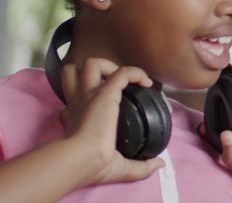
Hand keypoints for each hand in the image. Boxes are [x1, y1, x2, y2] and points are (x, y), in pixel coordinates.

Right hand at [58, 58, 164, 185]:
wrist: (82, 159)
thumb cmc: (92, 165)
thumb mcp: (116, 167)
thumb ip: (139, 167)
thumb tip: (159, 164)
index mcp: (75, 118)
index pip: (73, 101)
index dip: (84, 98)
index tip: (104, 109)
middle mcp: (79, 102)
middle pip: (72, 73)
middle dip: (90, 72)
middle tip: (109, 83)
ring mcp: (90, 95)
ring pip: (92, 64)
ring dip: (110, 66)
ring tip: (125, 79)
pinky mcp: (105, 92)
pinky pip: (121, 72)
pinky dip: (135, 72)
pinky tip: (146, 83)